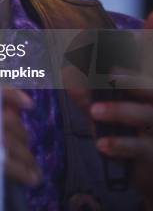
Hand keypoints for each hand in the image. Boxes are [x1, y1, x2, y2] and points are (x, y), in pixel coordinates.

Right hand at [0, 88, 40, 210]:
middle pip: (7, 119)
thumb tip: (19, 122)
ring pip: (10, 143)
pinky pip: (7, 165)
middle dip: (25, 137)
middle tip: (30, 157)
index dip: (11, 94)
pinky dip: (23, 173)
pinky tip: (29, 180)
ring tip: (34, 173)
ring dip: (27, 159)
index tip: (29, 105)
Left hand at [89, 13, 152, 210]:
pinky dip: (120, 145)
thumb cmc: (124, 130)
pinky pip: (141, 147)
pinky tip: (102, 144)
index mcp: (145, 87)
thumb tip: (65, 72)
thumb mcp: (104, 109)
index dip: (138, 48)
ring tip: (94, 111)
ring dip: (119, 110)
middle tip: (111, 72)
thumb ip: (87, 93)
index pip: (143, 64)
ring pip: (145, 115)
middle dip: (132, 78)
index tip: (119, 40)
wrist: (143, 169)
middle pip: (150, 87)